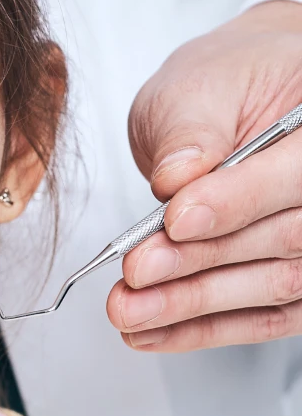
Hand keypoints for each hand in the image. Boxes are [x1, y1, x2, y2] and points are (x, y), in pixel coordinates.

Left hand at [106, 0, 301, 351]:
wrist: (234, 103)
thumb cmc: (226, 84)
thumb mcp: (197, 88)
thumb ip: (190, 133)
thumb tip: (178, 179)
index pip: (294, 176)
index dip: (235, 203)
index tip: (174, 220)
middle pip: (284, 239)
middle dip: (200, 262)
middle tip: (136, 272)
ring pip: (274, 286)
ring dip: (194, 305)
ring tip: (130, 311)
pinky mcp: (298, 281)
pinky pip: (262, 317)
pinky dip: (202, 328)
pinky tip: (153, 332)